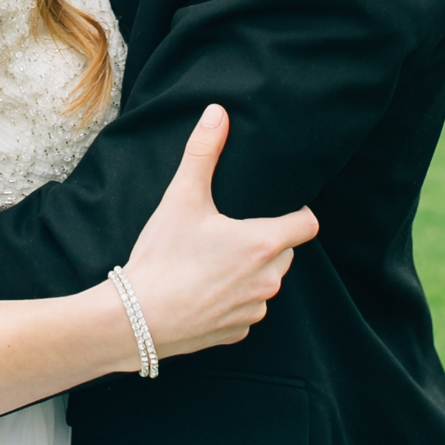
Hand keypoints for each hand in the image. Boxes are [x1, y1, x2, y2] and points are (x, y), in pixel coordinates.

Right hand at [121, 107, 316, 359]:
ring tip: (213, 261)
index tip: (280, 207)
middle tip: (231, 231)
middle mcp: (269, 280)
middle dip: (267, 241)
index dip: (298, 213)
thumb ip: (203, 152)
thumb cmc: (163, 257)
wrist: (137, 319)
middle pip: (285, 252)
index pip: (307, 225)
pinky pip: (246, 310)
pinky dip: (232, 300)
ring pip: (266, 282)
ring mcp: (254, 309)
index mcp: (264, 243)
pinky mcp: (237, 332)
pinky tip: (204, 290)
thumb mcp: (182, 198)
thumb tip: (217, 113)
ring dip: (250, 271)